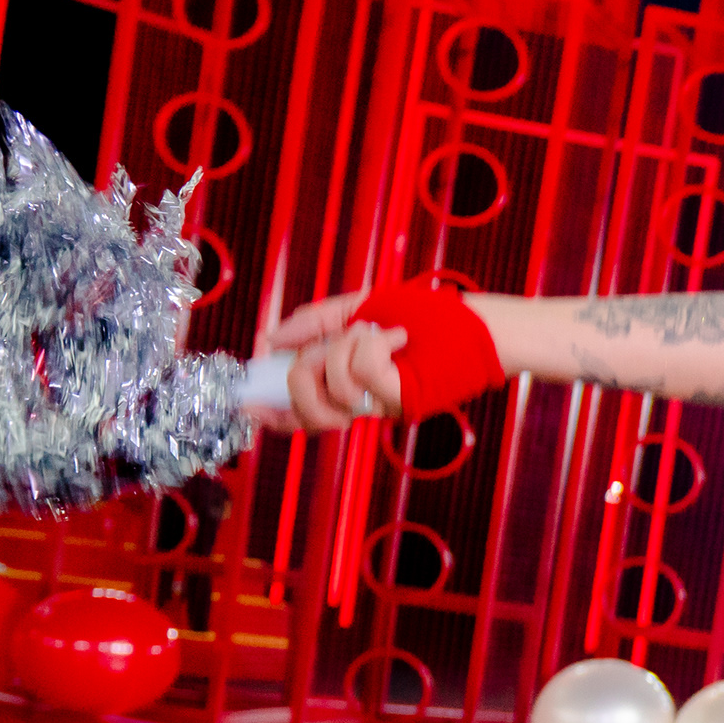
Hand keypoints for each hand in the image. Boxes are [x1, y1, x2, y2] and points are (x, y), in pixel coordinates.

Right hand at [255, 290, 405, 428]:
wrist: (473, 319)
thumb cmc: (420, 314)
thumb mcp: (357, 308)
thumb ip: (314, 322)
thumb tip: (270, 339)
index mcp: (343, 384)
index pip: (301, 413)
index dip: (273, 414)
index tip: (250, 405)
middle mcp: (360, 402)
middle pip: (304, 404)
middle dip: (307, 365)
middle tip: (339, 342)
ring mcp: (382, 404)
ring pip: (336, 384)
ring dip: (351, 345)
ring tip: (382, 334)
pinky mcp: (403, 399)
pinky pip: (364, 372)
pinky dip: (374, 343)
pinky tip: (397, 338)